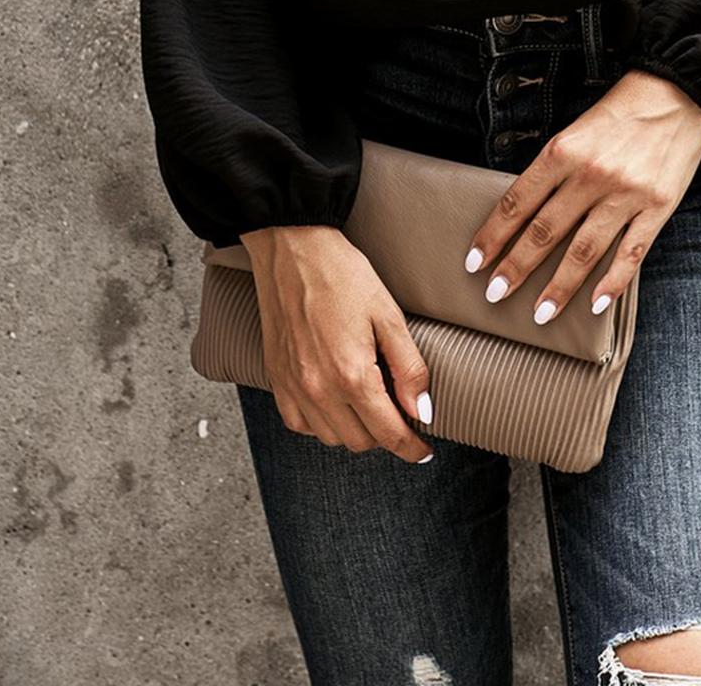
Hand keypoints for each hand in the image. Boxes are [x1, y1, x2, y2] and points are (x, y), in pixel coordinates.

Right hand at [240, 225, 436, 463]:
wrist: (292, 249)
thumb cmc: (342, 274)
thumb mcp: (388, 314)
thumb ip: (409, 367)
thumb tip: (422, 411)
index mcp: (352, 374)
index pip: (388, 433)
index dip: (411, 447)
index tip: (423, 450)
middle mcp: (319, 389)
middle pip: (360, 442)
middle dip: (385, 435)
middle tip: (399, 413)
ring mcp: (294, 387)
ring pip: (330, 437)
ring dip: (354, 430)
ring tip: (368, 403)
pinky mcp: (277, 378)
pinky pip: (300, 423)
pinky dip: (320, 423)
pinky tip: (334, 401)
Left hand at [461, 70, 700, 323]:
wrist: (678, 93)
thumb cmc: (622, 111)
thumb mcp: (576, 129)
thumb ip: (554, 167)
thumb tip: (525, 211)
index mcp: (563, 150)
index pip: (518, 202)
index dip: (493, 235)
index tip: (475, 261)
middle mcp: (591, 174)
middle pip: (545, 231)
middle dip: (516, 267)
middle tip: (493, 294)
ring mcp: (626, 194)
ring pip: (584, 250)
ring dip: (559, 287)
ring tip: (540, 313)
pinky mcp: (657, 207)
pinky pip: (631, 253)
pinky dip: (613, 283)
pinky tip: (595, 305)